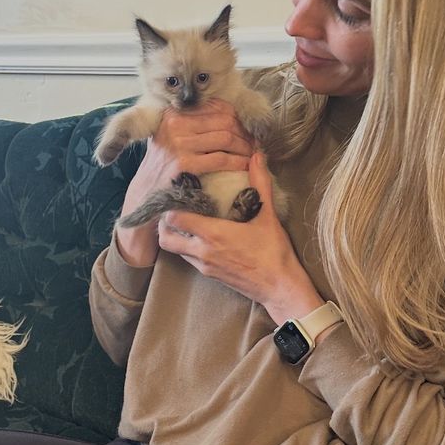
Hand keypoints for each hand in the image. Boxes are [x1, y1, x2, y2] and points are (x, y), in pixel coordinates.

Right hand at [116, 100, 253, 266]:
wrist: (145, 193)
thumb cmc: (163, 166)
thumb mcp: (171, 138)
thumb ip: (193, 124)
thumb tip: (231, 116)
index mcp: (174, 114)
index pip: (216, 107)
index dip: (238, 118)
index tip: (248, 131)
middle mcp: (174, 124)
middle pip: (224, 121)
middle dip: (244, 133)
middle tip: (255, 144)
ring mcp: (178, 143)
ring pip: (226, 138)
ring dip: (245, 147)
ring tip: (252, 155)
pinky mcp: (184, 163)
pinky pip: (221, 159)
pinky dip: (238, 162)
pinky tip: (245, 166)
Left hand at [158, 151, 324, 324]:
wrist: (279, 287)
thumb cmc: (274, 252)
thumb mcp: (268, 215)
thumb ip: (260, 183)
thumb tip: (256, 156)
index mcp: (213, 234)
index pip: (175, 218)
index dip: (171, 205)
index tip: (178, 193)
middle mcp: (203, 251)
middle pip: (165, 237)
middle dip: (164, 223)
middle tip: (174, 208)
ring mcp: (204, 265)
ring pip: (174, 249)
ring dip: (175, 235)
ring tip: (185, 220)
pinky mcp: (209, 275)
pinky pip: (188, 259)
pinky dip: (186, 247)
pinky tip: (200, 236)